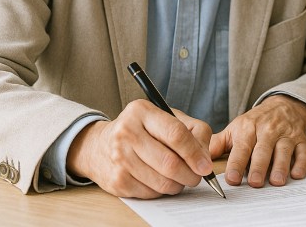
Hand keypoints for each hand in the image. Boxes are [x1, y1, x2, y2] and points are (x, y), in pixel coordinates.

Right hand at [67, 99, 212, 197]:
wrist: (100, 145)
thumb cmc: (143, 130)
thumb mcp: (168, 118)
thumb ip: (194, 131)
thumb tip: (205, 158)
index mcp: (142, 111)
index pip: (176, 134)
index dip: (195, 153)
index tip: (206, 166)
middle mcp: (126, 132)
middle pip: (169, 163)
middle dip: (190, 174)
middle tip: (197, 176)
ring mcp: (119, 158)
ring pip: (162, 182)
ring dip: (178, 184)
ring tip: (181, 178)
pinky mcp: (116, 181)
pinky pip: (150, 193)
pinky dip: (162, 191)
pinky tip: (161, 180)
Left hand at [210, 94, 305, 187]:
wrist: (282, 106)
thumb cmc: (255, 123)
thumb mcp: (235, 128)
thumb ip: (218, 144)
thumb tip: (198, 158)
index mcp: (248, 128)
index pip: (242, 147)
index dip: (237, 163)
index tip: (233, 178)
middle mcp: (268, 130)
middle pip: (264, 149)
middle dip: (259, 166)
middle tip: (255, 182)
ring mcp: (286, 134)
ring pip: (284, 150)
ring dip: (281, 166)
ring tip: (276, 181)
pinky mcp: (301, 139)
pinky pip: (303, 151)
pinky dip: (301, 162)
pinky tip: (296, 174)